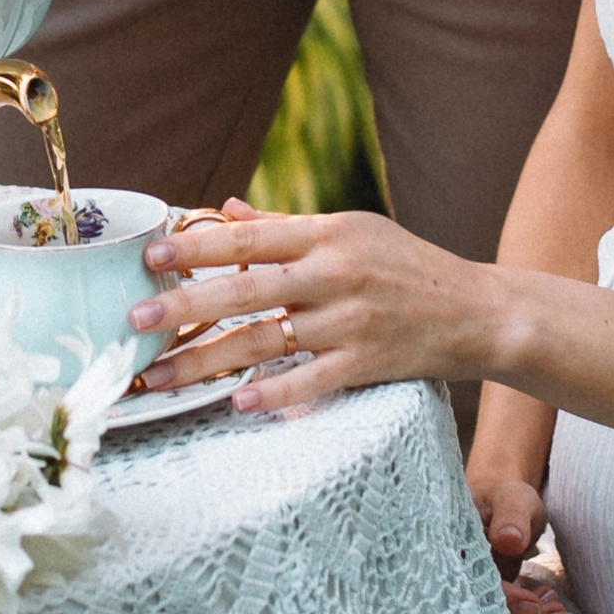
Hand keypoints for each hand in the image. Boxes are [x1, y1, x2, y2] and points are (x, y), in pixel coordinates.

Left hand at [132, 202, 490, 417]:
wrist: (478, 311)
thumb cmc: (407, 266)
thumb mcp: (352, 230)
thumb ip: (285, 227)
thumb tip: (223, 209)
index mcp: (327, 235)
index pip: (250, 238)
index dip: (197, 245)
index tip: (152, 254)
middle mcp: (334, 275)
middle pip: (246, 290)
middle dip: (185, 305)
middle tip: (135, 320)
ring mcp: (350, 322)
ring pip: (264, 342)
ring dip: (206, 361)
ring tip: (160, 376)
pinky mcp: (367, 364)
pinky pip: (311, 382)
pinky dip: (274, 394)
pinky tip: (237, 404)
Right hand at [465, 462, 568, 613]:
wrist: (503, 500)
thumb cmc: (504, 495)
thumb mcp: (511, 498)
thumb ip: (510, 516)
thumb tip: (508, 541)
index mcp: (450, 548)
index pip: (469, 585)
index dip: (499, 599)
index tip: (531, 602)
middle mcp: (454, 572)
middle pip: (477, 611)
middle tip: (550, 610)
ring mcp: (468, 587)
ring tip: (556, 610)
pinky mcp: (485, 597)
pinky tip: (553, 611)